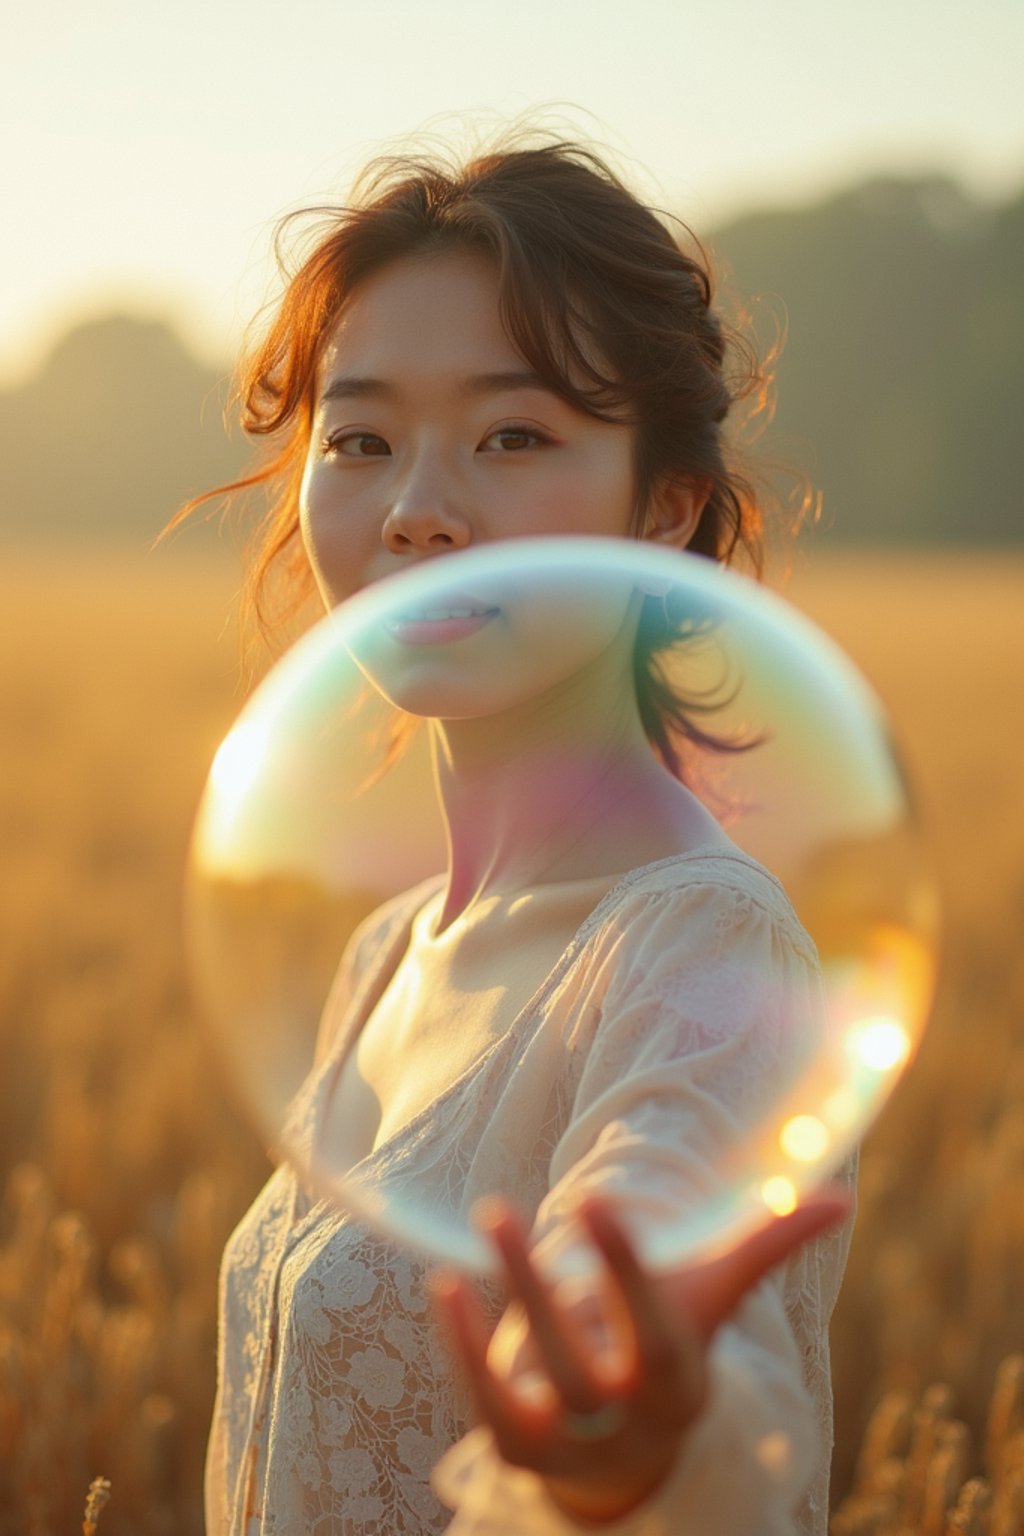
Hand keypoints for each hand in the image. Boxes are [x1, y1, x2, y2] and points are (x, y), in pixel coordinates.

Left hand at [431, 1187, 851, 1524]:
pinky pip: (487, 1404)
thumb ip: (766, 1245)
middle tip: (497, 1209)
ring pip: (531, 1381)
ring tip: (485, 1221)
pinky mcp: (521, 1447)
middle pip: (576, 1363)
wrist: (636, 1453)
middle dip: (537, 1289)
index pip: (651, 1328)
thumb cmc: (673, 1345)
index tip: (595, 1199)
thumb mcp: (714, 1300)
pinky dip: (465, 1350)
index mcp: (675, 1377)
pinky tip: (443, 1286)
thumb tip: (841, 1197)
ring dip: (498, 1311)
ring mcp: (570, 1440)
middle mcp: (623, 1418)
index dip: (625, 1269)